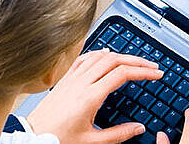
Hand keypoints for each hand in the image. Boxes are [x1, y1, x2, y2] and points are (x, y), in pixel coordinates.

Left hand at [27, 49, 163, 143]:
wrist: (33, 137)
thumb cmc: (57, 139)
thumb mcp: (92, 142)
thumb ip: (118, 135)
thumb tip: (138, 128)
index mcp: (90, 97)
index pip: (122, 74)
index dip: (142, 72)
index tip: (155, 74)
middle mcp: (81, 83)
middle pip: (114, 60)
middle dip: (137, 61)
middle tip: (151, 66)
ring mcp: (72, 79)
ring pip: (100, 56)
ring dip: (120, 55)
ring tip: (134, 60)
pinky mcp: (65, 79)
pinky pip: (83, 59)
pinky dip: (98, 53)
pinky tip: (105, 53)